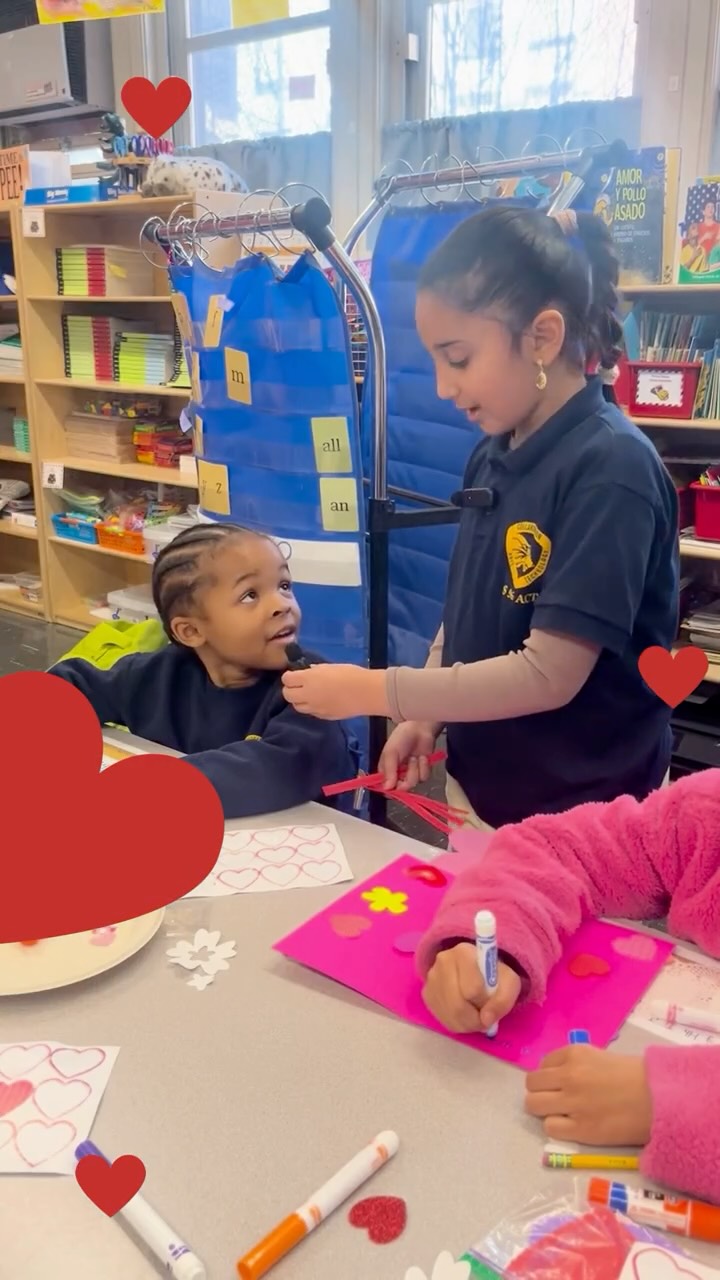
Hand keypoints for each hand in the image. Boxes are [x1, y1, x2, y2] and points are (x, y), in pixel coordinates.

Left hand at [281, 665, 388, 719]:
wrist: (367, 693)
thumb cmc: (351, 674)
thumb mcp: (330, 666)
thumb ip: (316, 670)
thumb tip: (308, 672)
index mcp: (308, 679)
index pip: (287, 679)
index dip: (289, 676)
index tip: (295, 674)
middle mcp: (308, 695)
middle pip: (287, 695)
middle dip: (290, 689)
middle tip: (299, 685)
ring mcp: (315, 708)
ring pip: (297, 706)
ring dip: (299, 700)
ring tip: (309, 694)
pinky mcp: (323, 716)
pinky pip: (310, 712)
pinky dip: (311, 707)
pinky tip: (320, 701)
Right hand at [379, 720, 438, 790]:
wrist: (420, 729)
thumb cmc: (402, 738)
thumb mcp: (391, 753)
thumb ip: (389, 771)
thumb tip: (387, 788)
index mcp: (386, 770)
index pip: (385, 787)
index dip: (389, 789)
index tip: (395, 785)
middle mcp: (397, 774)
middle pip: (401, 788)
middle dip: (406, 779)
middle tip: (407, 766)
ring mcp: (410, 773)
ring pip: (413, 783)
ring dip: (415, 769)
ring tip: (414, 757)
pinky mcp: (422, 771)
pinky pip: (424, 777)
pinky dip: (424, 766)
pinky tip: (422, 757)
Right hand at [422, 943, 521, 1033]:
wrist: (475, 969)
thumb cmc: (494, 975)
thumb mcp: (509, 982)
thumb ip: (504, 1000)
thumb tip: (486, 1019)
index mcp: (464, 952)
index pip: (473, 989)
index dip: (485, 1003)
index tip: (491, 1003)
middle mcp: (442, 961)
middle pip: (457, 1005)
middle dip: (475, 1019)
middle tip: (485, 1019)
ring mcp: (431, 978)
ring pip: (449, 1014)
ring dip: (467, 1024)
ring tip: (476, 1016)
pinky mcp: (426, 993)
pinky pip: (441, 1018)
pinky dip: (457, 1024)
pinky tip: (465, 1015)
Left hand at [525, 1045, 652, 1146]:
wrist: (658, 1099)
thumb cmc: (634, 1076)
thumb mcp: (599, 1057)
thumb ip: (575, 1064)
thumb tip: (555, 1075)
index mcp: (574, 1054)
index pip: (542, 1065)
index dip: (549, 1076)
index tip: (560, 1083)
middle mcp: (568, 1076)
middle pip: (532, 1085)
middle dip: (541, 1092)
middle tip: (555, 1099)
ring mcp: (572, 1103)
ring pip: (533, 1105)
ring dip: (544, 1109)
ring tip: (560, 1113)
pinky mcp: (580, 1129)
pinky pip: (550, 1127)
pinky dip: (557, 1127)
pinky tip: (571, 1125)